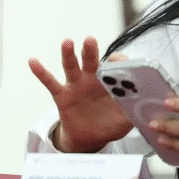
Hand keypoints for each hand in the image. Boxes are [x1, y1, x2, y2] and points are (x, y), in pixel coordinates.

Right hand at [28, 37, 132, 152]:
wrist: (89, 139)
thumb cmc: (108, 125)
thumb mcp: (125, 120)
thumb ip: (134, 109)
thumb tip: (145, 103)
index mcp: (108, 83)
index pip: (113, 66)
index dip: (117, 62)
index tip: (120, 61)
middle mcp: (91, 80)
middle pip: (91, 61)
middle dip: (90, 50)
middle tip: (90, 39)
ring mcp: (75, 86)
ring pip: (71, 67)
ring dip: (68, 54)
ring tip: (67, 42)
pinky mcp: (61, 95)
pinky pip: (50, 82)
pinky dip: (40, 72)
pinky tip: (33, 61)